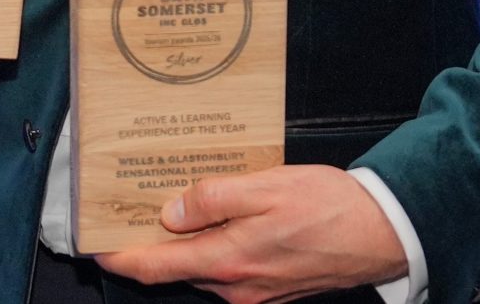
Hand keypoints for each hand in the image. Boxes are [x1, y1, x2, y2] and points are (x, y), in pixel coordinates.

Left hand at [93, 165, 408, 303]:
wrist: (383, 233)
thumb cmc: (330, 207)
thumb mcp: (266, 187)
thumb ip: (214, 199)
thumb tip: (171, 212)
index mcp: (227, 262)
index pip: (154, 268)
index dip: (119, 258)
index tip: (95, 243)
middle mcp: (236, 288)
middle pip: (175, 269)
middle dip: (150, 242)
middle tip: (131, 206)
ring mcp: (255, 294)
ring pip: (202, 269)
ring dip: (184, 244)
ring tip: (174, 204)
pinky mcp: (272, 291)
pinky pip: (228, 271)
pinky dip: (213, 249)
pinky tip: (219, 220)